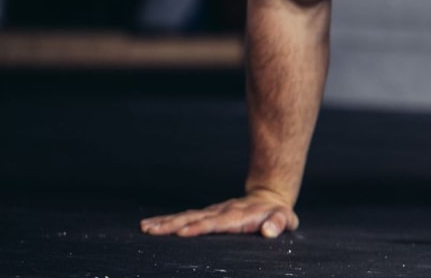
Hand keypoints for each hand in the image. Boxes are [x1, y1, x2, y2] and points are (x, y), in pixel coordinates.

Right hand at [139, 189, 297, 238]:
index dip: (200, 227)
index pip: (216, 223)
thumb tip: (269, 231)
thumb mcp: (285, 218)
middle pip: (194, 218)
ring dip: (165, 222)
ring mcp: (212, 212)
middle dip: (172, 225)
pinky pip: (185, 217)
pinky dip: (167, 220)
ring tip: (145, 228)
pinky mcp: (207, 214)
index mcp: (237, 216)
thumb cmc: (277, 213)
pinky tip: (150, 225)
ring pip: (185, 216)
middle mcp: (220, 212)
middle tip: (151, 230)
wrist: (269, 196)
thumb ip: (278, 223)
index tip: (182, 233)